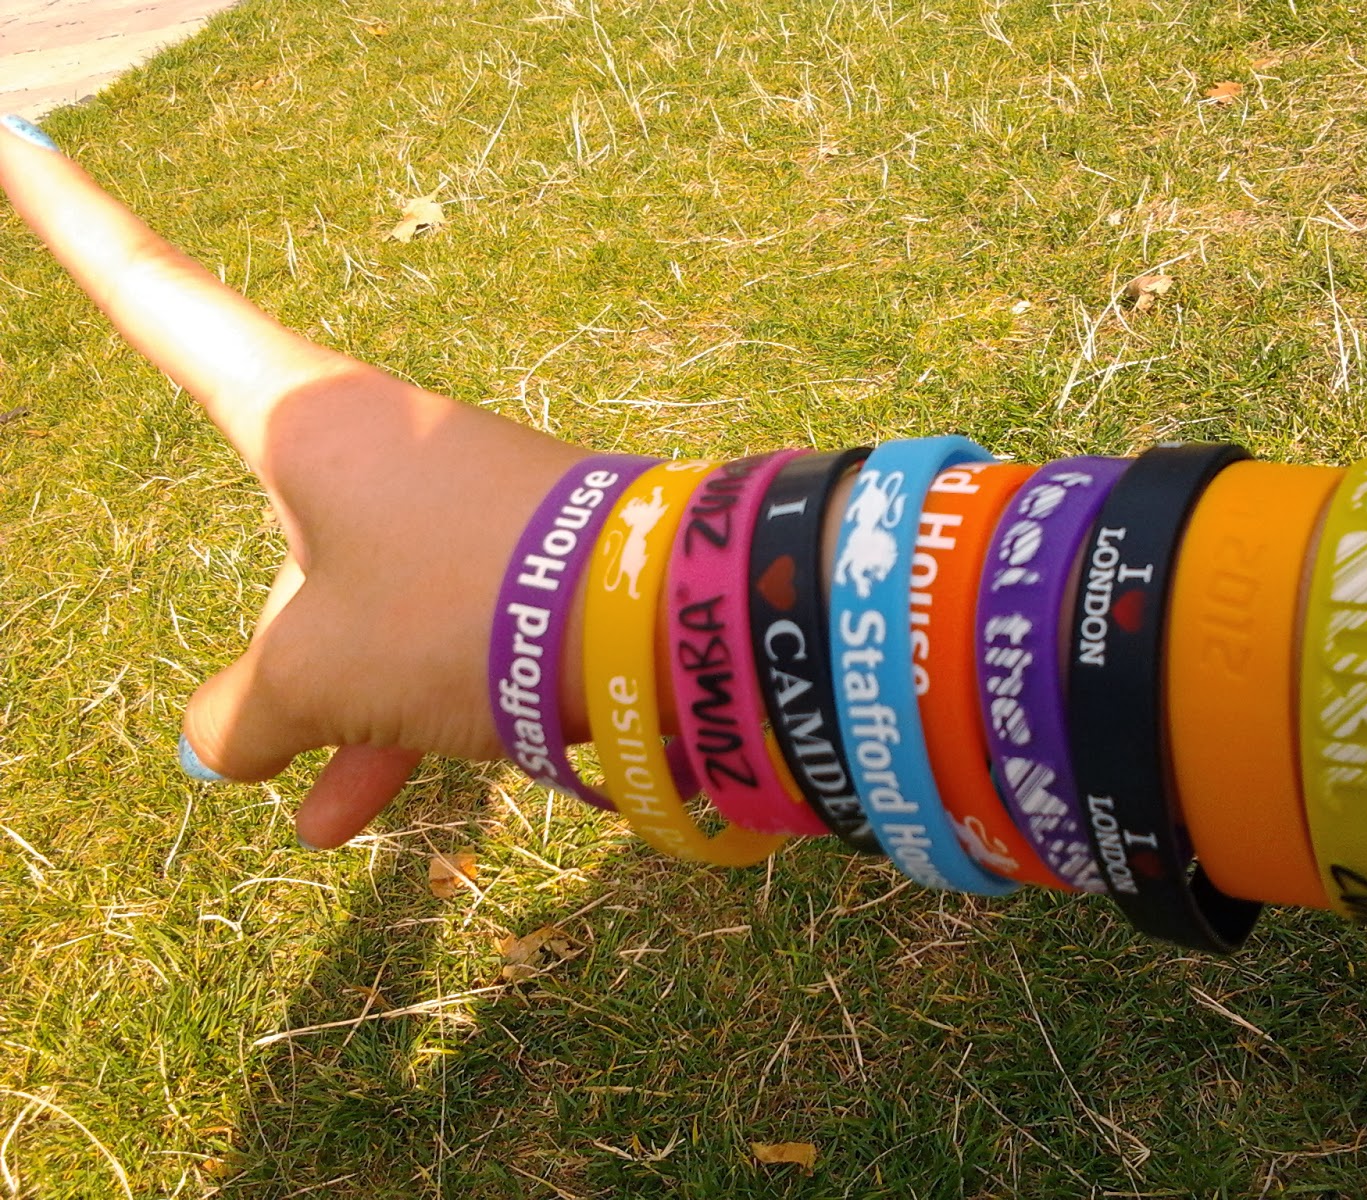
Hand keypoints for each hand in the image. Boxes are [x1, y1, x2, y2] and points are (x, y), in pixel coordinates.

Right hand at [0, 117, 586, 847]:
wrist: (652, 621)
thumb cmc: (457, 605)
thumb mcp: (321, 669)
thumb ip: (250, 707)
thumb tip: (224, 742)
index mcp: (299, 414)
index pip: (157, 297)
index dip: (75, 224)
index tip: (16, 142)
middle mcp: (373, 442)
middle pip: (275, 530)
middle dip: (286, 652)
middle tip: (298, 733)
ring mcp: (448, 502)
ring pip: (354, 605)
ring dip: (337, 712)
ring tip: (324, 817)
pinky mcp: (512, 560)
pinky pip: (428, 637)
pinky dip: (396, 717)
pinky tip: (358, 813)